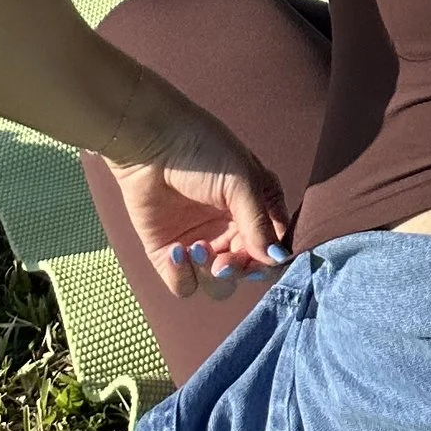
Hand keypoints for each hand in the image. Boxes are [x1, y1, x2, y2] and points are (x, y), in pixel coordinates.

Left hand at [108, 100, 291, 297]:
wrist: (151, 146)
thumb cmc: (204, 151)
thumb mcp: (241, 182)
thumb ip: (260, 223)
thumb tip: (279, 259)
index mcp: (258, 209)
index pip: (274, 248)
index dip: (269, 261)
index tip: (258, 261)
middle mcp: (232, 230)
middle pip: (246, 271)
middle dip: (237, 270)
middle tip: (223, 263)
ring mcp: (202, 244)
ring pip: (216, 283)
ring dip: (209, 273)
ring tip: (196, 248)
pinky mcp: (170, 256)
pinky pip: (184, 285)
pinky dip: (182, 275)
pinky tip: (176, 249)